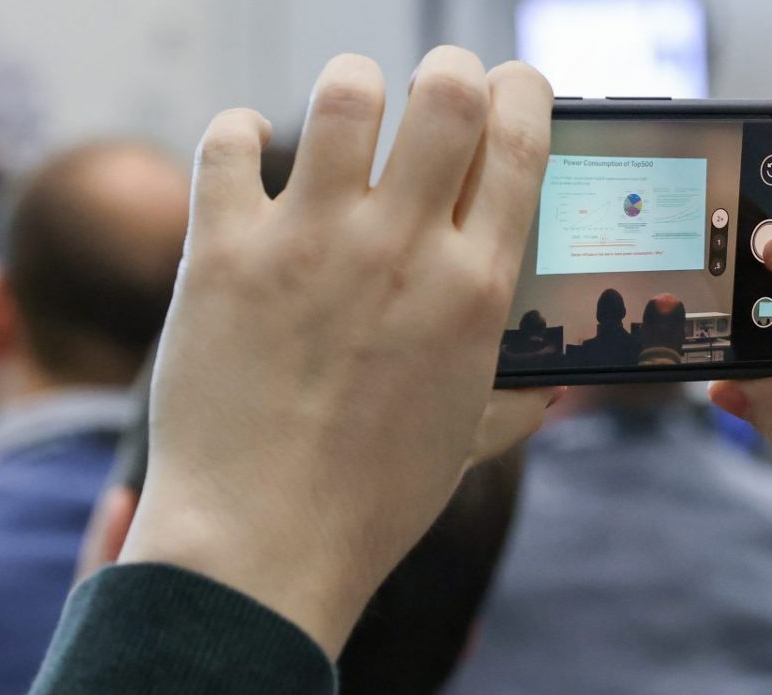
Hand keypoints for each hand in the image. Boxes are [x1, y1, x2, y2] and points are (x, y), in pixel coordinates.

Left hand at [121, 48, 553, 653]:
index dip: (520, 92)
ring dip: (353, 89)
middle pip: (448, 91)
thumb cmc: (369, 506)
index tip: (509, 91)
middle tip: (434, 89)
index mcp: (475, 292)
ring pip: (346, 92)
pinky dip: (238, 133)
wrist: (261, 546)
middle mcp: (402, 250)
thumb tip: (547, 390)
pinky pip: (229, 141)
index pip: (520, 140)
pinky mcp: (224, 252)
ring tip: (345, 116)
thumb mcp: (463, 448)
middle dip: (449, 71)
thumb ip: (510, 405)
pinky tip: (247, 156)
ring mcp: (310, 243)